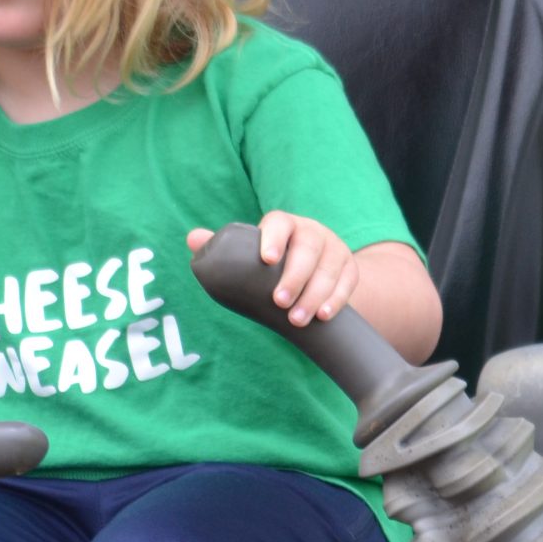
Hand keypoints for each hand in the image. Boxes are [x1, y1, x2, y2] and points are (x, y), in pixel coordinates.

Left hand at [186, 212, 357, 327]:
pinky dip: (337, 299)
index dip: (274, 238)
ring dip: (315, 295)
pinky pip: (348, 282)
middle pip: (308, 249)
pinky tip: (324, 315)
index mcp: (284, 224)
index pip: (280, 223)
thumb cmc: (273, 261)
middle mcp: (311, 232)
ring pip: (329, 268)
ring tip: (298, 318)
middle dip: (295, 277)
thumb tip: (193, 239)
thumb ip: (223, 246)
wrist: (315, 270)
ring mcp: (334, 249)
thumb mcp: (252, 252)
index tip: (267, 260)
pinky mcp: (349, 268)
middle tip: (279, 302)